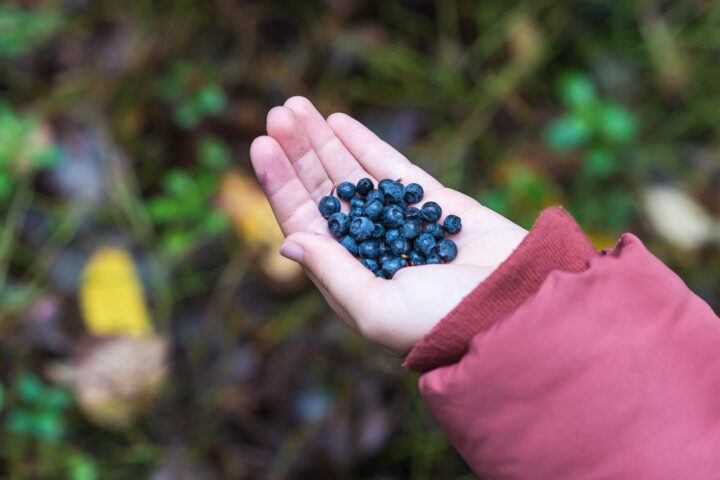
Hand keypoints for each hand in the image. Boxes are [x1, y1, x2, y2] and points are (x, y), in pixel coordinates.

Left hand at [250, 97, 527, 355]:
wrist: (515, 310)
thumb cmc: (441, 321)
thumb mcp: (375, 309)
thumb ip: (333, 273)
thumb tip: (289, 241)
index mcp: (351, 275)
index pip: (307, 222)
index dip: (282, 184)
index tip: (261, 145)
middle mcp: (371, 246)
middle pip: (326, 191)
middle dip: (300, 153)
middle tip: (279, 113)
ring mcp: (401, 222)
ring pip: (354, 174)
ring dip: (325, 141)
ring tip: (297, 107)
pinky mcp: (434, 203)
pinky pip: (393, 169)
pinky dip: (365, 145)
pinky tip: (339, 121)